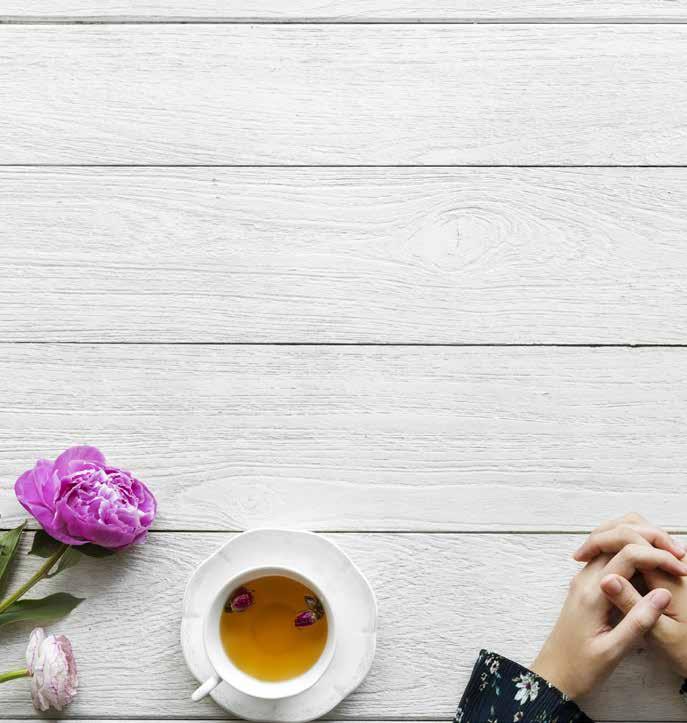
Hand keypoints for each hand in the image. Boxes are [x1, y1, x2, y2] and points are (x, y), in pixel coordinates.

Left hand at [575, 513, 686, 677]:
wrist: (553, 673)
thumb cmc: (581, 667)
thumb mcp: (613, 651)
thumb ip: (637, 621)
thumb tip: (663, 593)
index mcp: (593, 592)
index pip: (627, 554)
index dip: (658, 556)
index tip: (681, 569)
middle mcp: (585, 578)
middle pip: (616, 537)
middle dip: (650, 539)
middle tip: (678, 554)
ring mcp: (583, 579)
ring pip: (611, 542)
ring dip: (639, 540)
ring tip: (668, 555)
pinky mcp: (586, 585)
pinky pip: (608, 556)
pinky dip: (630, 550)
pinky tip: (650, 563)